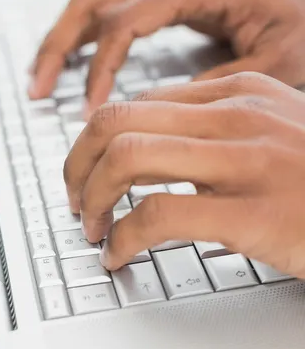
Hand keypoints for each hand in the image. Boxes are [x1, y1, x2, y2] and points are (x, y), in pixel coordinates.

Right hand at [29, 0, 304, 112]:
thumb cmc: (299, 21)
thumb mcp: (274, 59)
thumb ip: (220, 82)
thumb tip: (167, 112)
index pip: (122, 24)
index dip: (99, 69)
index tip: (91, 112)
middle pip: (90, 1)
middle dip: (57, 47)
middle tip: (37, 91)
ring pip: (91, 2)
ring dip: (60, 40)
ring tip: (38, 81)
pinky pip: (107, 11)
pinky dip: (81, 38)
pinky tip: (70, 66)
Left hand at [63, 72, 304, 277]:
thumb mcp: (273, 135)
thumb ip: (216, 134)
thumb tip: (153, 151)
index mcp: (239, 93)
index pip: (136, 103)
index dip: (94, 142)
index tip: (87, 174)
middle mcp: (238, 115)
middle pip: (116, 122)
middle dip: (77, 165)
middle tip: (75, 201)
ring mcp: (247, 160)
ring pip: (127, 158)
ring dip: (92, 198)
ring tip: (91, 229)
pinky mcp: (253, 211)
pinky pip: (156, 215)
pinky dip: (122, 237)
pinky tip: (119, 255)